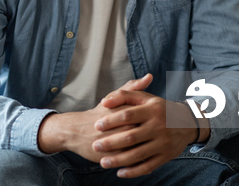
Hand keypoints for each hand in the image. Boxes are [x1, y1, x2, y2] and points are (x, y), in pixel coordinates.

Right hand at [37, 74, 153, 161]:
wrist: (76, 130)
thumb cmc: (98, 113)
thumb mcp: (114, 97)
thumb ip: (133, 88)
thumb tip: (149, 77)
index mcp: (123, 112)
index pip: (146, 117)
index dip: (156, 121)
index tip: (162, 122)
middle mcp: (118, 127)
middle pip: (143, 134)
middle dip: (153, 137)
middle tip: (161, 137)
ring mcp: (114, 144)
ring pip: (137, 150)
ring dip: (147, 151)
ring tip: (154, 148)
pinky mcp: (109, 156)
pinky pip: (129, 162)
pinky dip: (139, 162)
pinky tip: (146, 159)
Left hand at [93, 90, 198, 177]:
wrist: (187, 122)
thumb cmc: (159, 108)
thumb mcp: (145, 97)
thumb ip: (124, 95)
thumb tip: (104, 101)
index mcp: (152, 110)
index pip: (128, 115)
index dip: (111, 120)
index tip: (97, 125)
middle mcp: (158, 127)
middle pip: (131, 137)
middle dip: (111, 143)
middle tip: (95, 145)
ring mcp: (163, 143)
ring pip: (138, 154)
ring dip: (119, 160)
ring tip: (103, 162)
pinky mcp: (165, 156)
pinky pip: (148, 166)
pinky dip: (133, 171)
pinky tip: (120, 172)